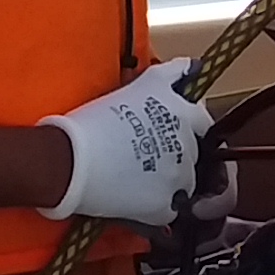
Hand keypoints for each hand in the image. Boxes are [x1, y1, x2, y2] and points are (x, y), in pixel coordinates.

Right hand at [40, 60, 212, 224]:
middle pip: (196, 153)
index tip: (174, 131)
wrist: (70, 160)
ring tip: (140, 177)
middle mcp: (188, 144)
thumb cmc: (95, 119)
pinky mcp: (167, 204)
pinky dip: (160, 205)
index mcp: (184, 113)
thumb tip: (196, 66)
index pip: (203, 122)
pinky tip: (138, 197)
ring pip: (188, 182)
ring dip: (172, 181)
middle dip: (179, 153)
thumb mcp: (142, 85)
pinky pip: (173, 208)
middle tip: (149, 154)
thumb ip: (174, 74)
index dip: (190, 128)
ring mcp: (180, 176)